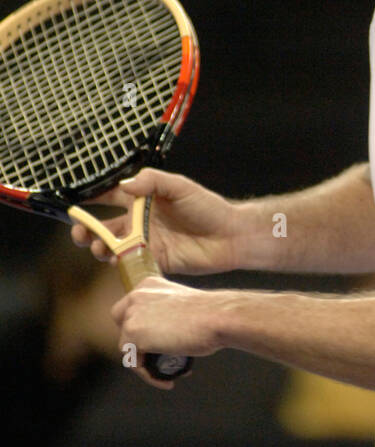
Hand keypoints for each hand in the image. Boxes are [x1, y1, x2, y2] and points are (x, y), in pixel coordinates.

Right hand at [70, 169, 237, 275]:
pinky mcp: (154, 261)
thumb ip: (152, 182)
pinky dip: (119, 265)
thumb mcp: (180, 186)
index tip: (73, 202)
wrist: (231, 236)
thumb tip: (123, 185)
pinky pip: (130, 264)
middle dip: (87, 230)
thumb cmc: (208, 207)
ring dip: (101, 248)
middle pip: (105, 226)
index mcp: (144, 200)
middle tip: (80, 233)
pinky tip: (117, 262)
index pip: (110, 197)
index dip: (90, 199)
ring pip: (113, 247)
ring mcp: (146, 243)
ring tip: (101, 248)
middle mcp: (141, 222)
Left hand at [111, 275, 221, 386]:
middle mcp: (137, 296)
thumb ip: (165, 315)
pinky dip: (148, 375)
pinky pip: (133, 362)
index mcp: (149, 285)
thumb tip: (161, 336)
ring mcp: (132, 314)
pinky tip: (166, 378)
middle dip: (136, 344)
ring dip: (145, 364)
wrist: (218, 317)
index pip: (131, 310)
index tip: (154, 345)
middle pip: (123, 327)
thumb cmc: (211, 315)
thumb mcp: (182, 306)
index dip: (141, 330)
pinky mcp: (132, 333)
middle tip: (155, 358)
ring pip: (128, 347)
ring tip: (167, 372)